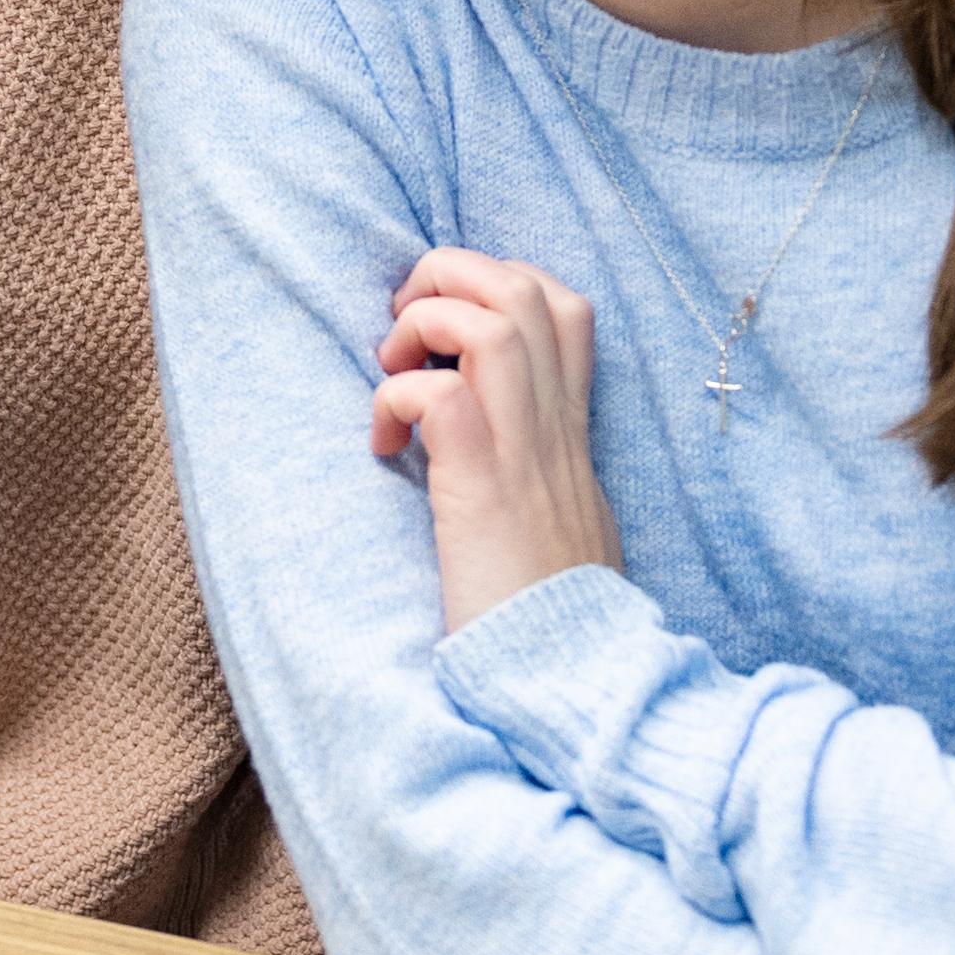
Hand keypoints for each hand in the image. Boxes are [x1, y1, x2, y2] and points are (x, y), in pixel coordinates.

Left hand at [372, 249, 626, 633]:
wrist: (571, 679)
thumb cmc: (553, 615)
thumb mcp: (567, 526)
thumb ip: (542, 475)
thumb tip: (500, 451)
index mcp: (572, 436)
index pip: (565, 310)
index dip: (500, 285)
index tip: (447, 323)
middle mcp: (555, 431)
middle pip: (524, 289)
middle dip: (452, 274)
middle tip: (403, 325)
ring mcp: (524, 455)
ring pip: (494, 322)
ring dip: (426, 321)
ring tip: (392, 368)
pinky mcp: (483, 491)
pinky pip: (441, 396)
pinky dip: (397, 397)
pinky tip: (382, 442)